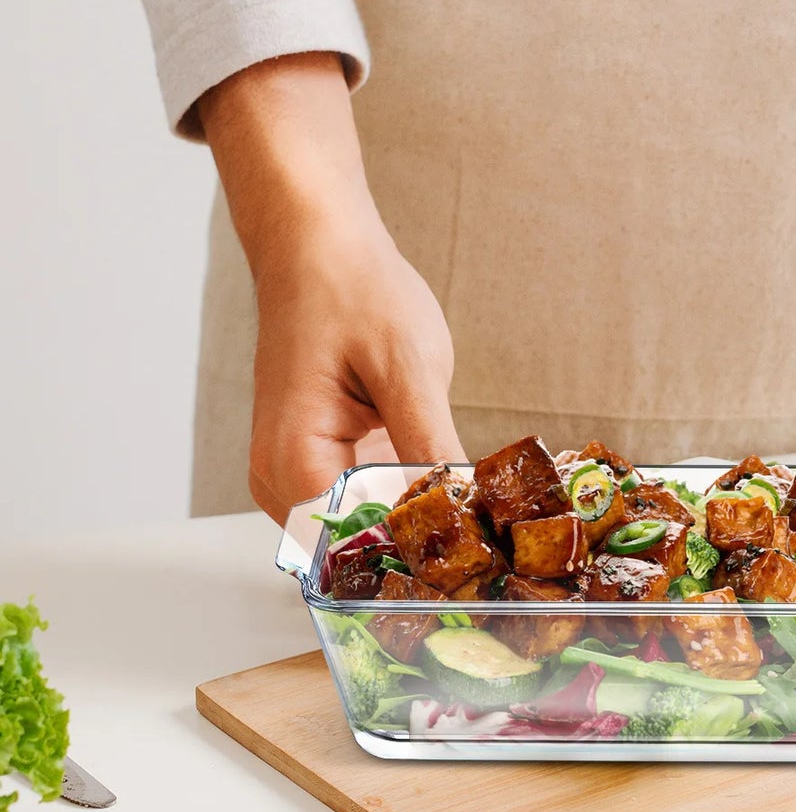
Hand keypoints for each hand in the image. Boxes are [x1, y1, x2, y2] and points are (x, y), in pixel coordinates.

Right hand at [197, 55, 464, 521]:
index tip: (479, 564)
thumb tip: (464, 511)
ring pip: (365, 533)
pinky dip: (409, 503)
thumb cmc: (352, 291)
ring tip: (483, 524)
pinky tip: (456, 496)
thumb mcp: (409, 368)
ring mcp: (299, 478)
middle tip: (496, 553)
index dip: (417, 561)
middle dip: (423, 550)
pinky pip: (367, 505)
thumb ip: (431, 447)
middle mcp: (283, 484)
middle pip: (358, 553)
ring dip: (419, 530)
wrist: (318, 246)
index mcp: (294, 463)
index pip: (354, 550)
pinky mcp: (324, 465)